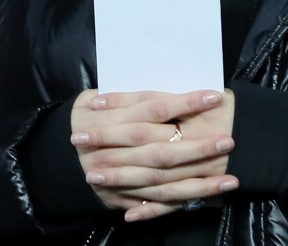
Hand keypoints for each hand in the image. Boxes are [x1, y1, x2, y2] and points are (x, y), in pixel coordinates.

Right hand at [70, 88, 237, 221]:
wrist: (57, 151)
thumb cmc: (89, 113)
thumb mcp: (103, 95)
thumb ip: (135, 95)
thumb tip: (175, 82)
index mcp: (116, 117)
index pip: (156, 107)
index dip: (185, 102)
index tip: (215, 95)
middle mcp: (118, 150)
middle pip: (163, 149)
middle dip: (198, 148)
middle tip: (229, 140)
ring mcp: (119, 179)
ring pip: (164, 183)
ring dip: (198, 183)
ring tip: (231, 180)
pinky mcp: (121, 199)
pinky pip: (154, 204)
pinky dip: (179, 204)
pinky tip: (206, 200)